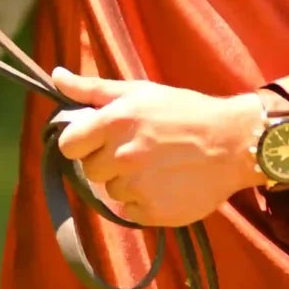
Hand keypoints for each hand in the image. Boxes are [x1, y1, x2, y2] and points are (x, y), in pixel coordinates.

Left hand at [49, 71, 264, 228]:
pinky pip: (130, 211)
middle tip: (136, 150)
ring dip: (127, 182)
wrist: (233, 144)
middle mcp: (122, 156)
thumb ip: (92, 89)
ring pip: (111, 191)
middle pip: (90, 170)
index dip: (81, 142)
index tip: (98, 140)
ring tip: (156, 166)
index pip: (69, 144)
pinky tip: (165, 184)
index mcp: (115, 121)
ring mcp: (137, 187)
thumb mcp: (139, 91)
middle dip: (106, 161)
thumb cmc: (184, 112)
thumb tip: (55, 76)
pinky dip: (143, 201)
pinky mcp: (152, 212)